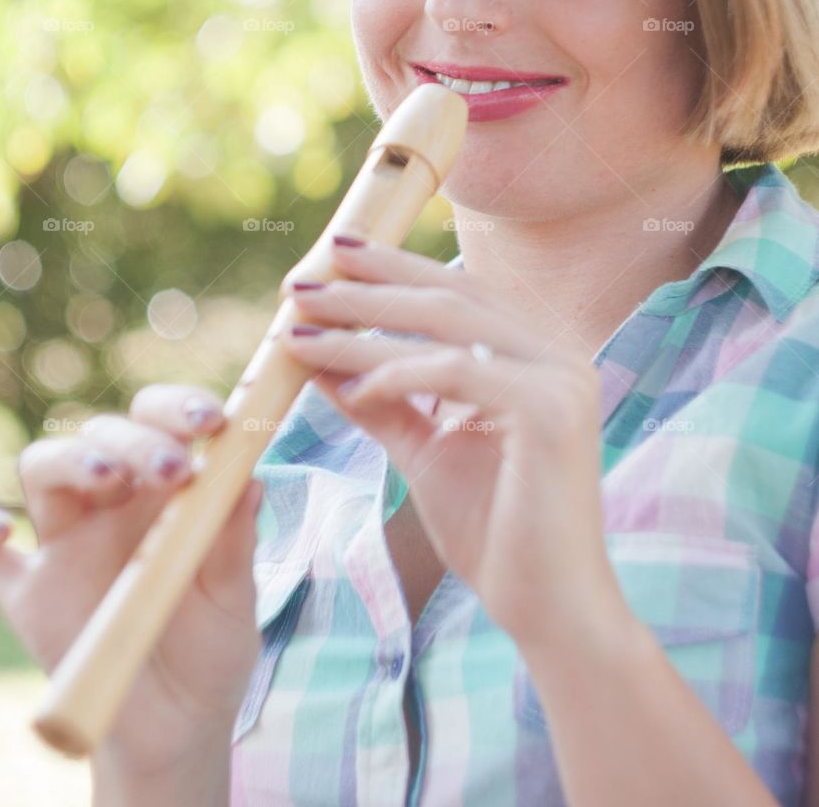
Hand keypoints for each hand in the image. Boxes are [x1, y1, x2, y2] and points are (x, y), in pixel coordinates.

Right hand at [0, 384, 263, 777]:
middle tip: (174, 471)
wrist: (175, 731)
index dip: (179, 408)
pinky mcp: (30, 595)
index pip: (161, 421)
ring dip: (74, 459)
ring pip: (46, 467)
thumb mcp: (234, 600)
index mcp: (168, 490)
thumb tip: (251, 478)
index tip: (212, 423)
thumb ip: (234, 542)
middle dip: (138, 439)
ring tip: (109, 479)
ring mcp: (67, 544)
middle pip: (105, 435)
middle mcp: (114, 503)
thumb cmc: (211, 651)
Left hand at [283, 238, 624, 650]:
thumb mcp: (425, 452)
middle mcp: (557, 355)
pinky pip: (457, 372)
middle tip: (306, 277)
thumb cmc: (494, 533)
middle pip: (451, 294)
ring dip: (366, 323)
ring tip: (302, 328)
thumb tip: (322, 360)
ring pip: (448, 326)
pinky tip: (349, 385)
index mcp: (537, 357)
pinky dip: (397, 373)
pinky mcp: (552, 412)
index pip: (458, 292)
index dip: (394, 267)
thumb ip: (383, 401)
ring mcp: (561, 379)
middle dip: (371, 282)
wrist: (547, 610)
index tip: (333, 253)